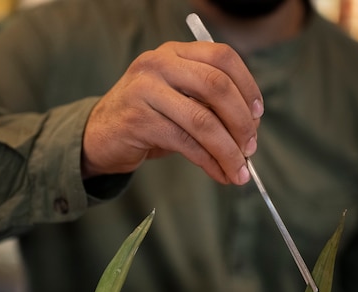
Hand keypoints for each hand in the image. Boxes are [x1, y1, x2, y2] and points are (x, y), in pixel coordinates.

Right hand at [82, 40, 262, 184]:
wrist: (99, 136)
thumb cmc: (147, 119)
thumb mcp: (178, 101)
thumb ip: (209, 105)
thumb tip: (250, 132)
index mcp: (174, 53)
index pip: (222, 57)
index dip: (247, 86)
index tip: (258, 116)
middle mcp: (159, 64)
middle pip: (217, 86)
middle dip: (241, 122)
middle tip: (251, 148)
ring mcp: (145, 91)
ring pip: (203, 120)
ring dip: (228, 150)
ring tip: (239, 171)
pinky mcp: (138, 121)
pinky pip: (186, 143)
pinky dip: (209, 162)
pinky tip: (219, 173)